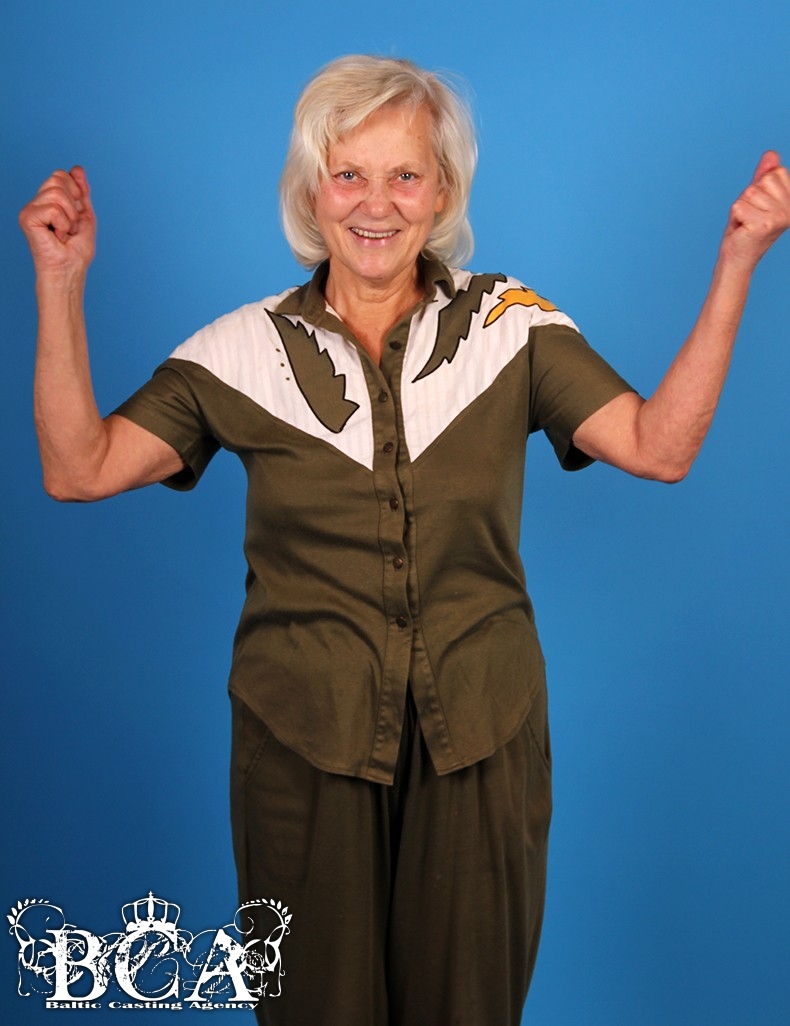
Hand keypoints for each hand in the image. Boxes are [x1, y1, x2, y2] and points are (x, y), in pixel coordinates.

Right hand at [19, 166, 95, 280]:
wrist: (69, 270)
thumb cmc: (76, 251)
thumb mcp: (84, 216)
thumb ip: (81, 192)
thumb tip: (77, 168)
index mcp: (49, 201)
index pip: (61, 175)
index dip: (76, 192)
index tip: (76, 216)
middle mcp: (37, 202)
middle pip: (57, 178)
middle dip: (73, 203)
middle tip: (69, 226)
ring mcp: (30, 209)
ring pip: (56, 192)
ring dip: (69, 216)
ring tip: (64, 232)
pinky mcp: (26, 217)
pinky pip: (53, 208)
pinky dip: (62, 223)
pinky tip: (57, 236)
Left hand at [721, 151, 789, 269]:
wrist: (738, 259)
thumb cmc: (746, 230)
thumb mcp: (756, 199)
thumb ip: (764, 176)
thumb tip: (771, 154)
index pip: (775, 173)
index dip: (759, 187)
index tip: (758, 207)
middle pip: (762, 181)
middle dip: (749, 197)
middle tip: (749, 216)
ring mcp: (780, 216)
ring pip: (750, 193)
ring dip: (741, 207)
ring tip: (746, 223)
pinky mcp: (764, 224)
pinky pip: (739, 205)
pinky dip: (735, 216)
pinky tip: (742, 228)